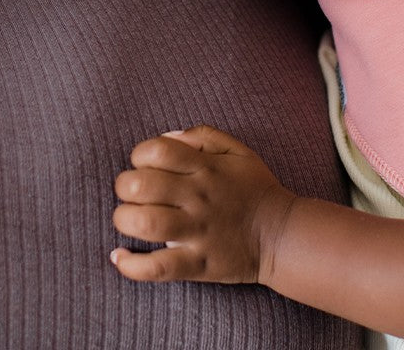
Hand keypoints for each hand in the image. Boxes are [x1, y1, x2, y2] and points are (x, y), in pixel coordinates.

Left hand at [111, 124, 296, 284]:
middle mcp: (198, 197)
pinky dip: (132, 265)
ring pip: (146, 224)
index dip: (140, 154)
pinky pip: (159, 268)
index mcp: (206, 167)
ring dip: (125, 220)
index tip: (142, 165)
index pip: (158, 150)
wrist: (284, 235)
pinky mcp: (199, 264)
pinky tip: (119, 257)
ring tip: (127, 219)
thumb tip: (167, 136)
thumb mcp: (237, 150)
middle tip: (129, 193)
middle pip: (143, 185)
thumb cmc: (256, 188)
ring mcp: (198, 231)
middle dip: (125, 186)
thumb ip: (202, 135)